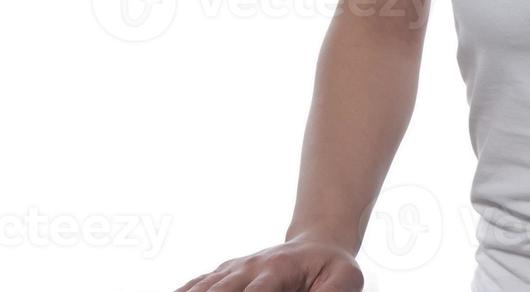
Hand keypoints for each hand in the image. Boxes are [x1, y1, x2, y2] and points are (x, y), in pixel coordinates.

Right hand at [171, 235, 362, 291]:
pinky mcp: (224, 275)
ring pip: (202, 288)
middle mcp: (248, 267)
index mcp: (277, 269)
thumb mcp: (346, 279)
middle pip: (219, 291)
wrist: (318, 243)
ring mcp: (233, 270)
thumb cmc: (333, 266)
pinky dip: (182, 291)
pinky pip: (196, 285)